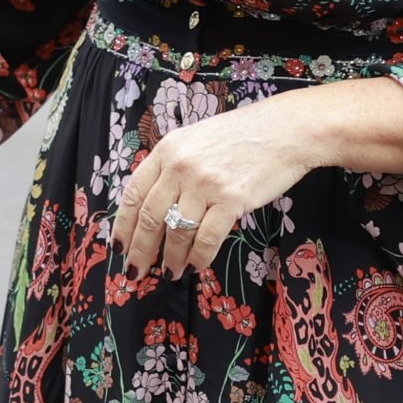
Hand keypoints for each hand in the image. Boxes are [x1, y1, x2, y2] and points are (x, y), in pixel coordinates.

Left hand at [113, 97, 316, 279]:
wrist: (284, 130)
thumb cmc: (240, 135)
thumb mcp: (194, 140)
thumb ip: (172, 167)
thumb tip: (154, 206)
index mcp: (166, 149)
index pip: (133, 193)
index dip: (123, 225)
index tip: (118, 247)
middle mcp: (180, 166)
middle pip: (150, 217)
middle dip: (140, 250)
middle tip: (136, 271)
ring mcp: (205, 183)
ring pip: (177, 231)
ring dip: (170, 258)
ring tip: (169, 273)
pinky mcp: (231, 199)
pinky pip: (207, 238)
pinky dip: (198, 257)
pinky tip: (194, 265)